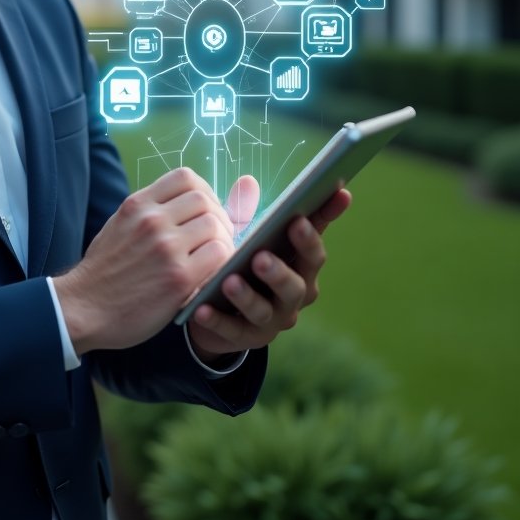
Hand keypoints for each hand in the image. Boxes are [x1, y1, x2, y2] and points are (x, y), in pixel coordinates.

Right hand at [53, 168, 235, 354]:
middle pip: (204, 200)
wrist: (84, 308)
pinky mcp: (179, 276)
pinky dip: (223, 261)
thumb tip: (179, 204)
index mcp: (137, 204)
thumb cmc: (104, 272)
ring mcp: (166, 247)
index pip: (185, 177)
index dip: (204, 191)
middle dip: (218, 216)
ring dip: (222, 239)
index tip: (205, 209)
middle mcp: (151, 220)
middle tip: (217, 236)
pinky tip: (213, 272)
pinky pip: (218, 254)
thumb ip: (147, 212)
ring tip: (215, 256)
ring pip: (214, 225)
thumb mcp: (119, 226)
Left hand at [186, 181, 350, 359]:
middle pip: (296, 284)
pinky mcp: (245, 338)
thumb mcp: (244, 237)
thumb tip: (248, 181)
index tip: (314, 208)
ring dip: (248, 296)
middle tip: (261, 256)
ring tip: (229, 281)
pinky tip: (201, 308)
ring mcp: (271, 320)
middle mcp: (293, 295)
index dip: (318, 226)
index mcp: (299, 266)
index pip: (314, 246)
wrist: (218, 310)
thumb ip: (247, 212)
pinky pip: (232, 330)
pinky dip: (218, 320)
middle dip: (280, 270)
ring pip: (264, 310)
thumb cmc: (240, 262)